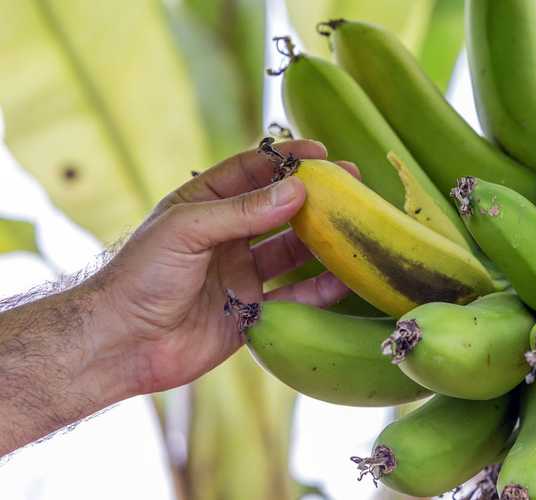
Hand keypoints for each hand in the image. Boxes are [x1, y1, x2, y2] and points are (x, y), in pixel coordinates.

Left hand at [94, 140, 355, 395]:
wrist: (122, 344)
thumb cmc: (141, 276)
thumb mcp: (188, 229)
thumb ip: (242, 211)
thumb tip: (297, 192)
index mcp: (205, 206)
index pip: (252, 172)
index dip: (286, 160)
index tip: (322, 153)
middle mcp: (227, 237)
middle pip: (279, 211)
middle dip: (316, 199)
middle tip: (353, 189)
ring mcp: (240, 274)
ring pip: (292, 253)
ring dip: (323, 243)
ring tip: (357, 232)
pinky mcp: (250, 312)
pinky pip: (293, 297)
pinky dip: (319, 289)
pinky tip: (344, 279)